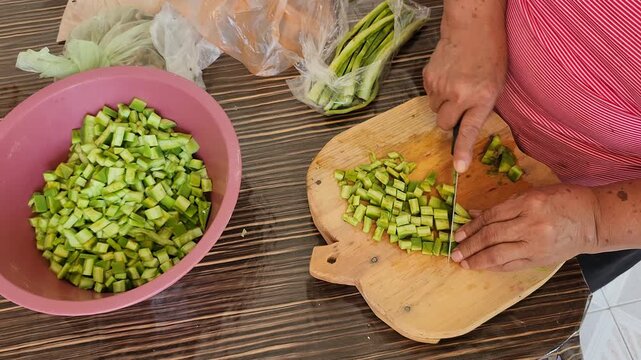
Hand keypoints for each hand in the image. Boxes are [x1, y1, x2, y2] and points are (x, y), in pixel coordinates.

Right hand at [423, 16, 506, 172]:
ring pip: (434, 109)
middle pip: (443, 124)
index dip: (463, 151)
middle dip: (448, 119)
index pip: (469, 130)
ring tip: (454, 84)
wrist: (472, 27)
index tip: (459, 168)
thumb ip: (480, 107)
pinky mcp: (428, 77)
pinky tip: (447, 75)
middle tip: (458, 105)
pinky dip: (436, 90)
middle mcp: (459, 95)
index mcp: (481, 98)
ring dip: (442, 103)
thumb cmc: (490, 55)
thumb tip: (463, 127)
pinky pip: (428, 95)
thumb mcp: (494, 85)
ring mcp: (441, 86)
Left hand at [451, 185, 600, 270]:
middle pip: (491, 236)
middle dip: (470, 245)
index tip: (458, 233)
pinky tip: (483, 266)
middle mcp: (531, 225)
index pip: (491, 217)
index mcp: (528, 203)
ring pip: (499, 254)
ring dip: (477, 260)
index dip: (471, 226)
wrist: (594, 220)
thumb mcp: (533, 194)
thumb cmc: (564, 201)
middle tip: (454, 251)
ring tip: (463, 262)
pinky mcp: (541, 259)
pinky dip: (495, 266)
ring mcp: (536, 244)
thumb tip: (474, 214)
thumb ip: (504, 206)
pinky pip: (512, 265)